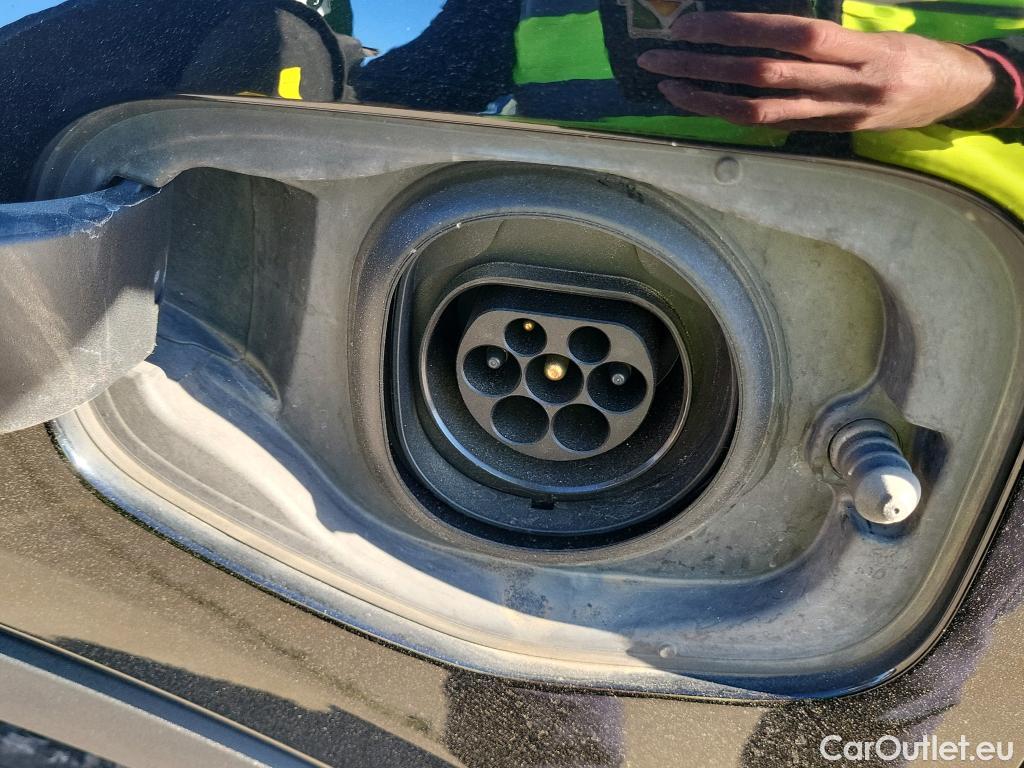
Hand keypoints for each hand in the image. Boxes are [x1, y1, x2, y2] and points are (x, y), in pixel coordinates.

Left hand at [636, 12, 995, 130]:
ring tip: (667, 85)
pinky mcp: (828, 134)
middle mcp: (846, 82)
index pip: (788, 34)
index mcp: (858, 47)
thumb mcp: (871, 34)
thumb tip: (751, 31)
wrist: (954, 93)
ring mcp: (835, 113)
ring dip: (706, 98)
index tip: (689, 25)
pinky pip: (771, 126)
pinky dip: (730, 115)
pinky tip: (700, 103)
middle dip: (703, 64)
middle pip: (762, 73)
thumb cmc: (909, 54)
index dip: (736, 29)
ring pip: (759, 109)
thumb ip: (818, 38)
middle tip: (657, 56)